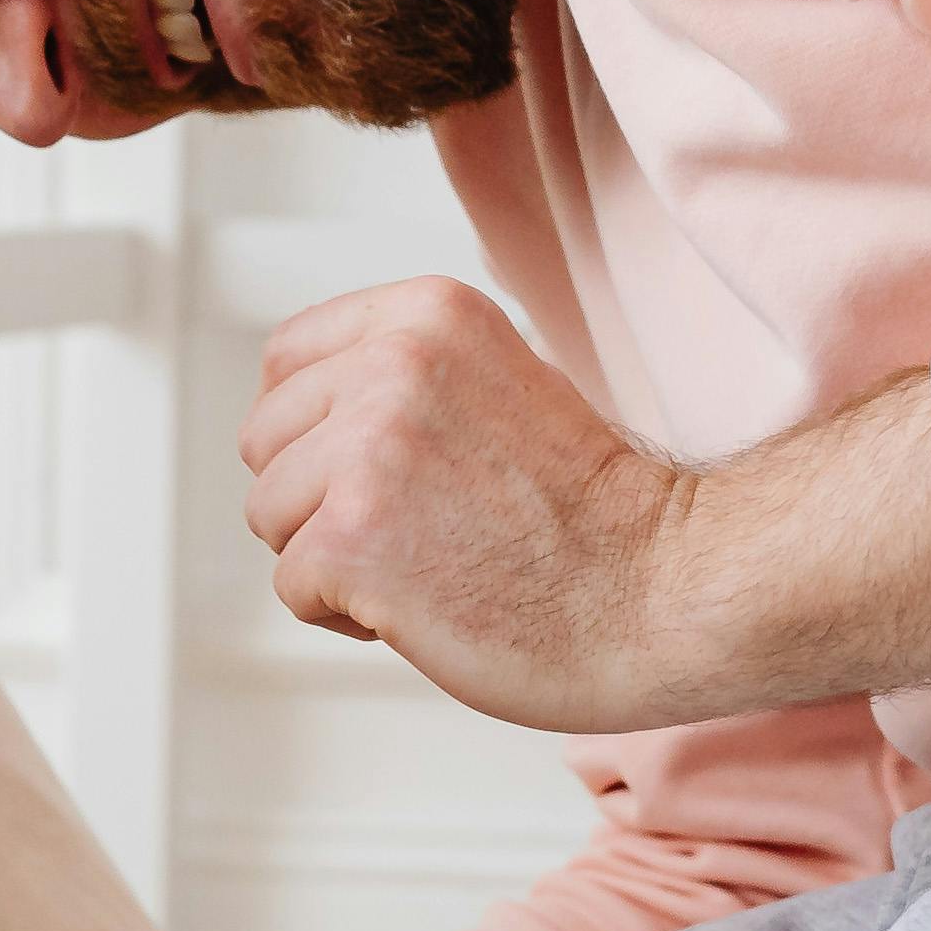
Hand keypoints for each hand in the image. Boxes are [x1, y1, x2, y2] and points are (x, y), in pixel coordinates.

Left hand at [238, 278, 683, 729]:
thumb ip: (405, 376)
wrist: (664, 592)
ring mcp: (366, 450)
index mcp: (426, 314)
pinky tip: (430, 607)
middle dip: (321, 498)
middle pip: (265, 441)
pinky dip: (348, 616)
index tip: (382, 470)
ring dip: (334, 558)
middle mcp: (390, 364)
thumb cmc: (591, 516)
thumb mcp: (497, 382)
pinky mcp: (350, 538)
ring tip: (432, 563)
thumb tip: (303, 405)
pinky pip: (292, 587)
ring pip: (270, 515)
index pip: (287, 359)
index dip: (313, 430)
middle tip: (424, 526)